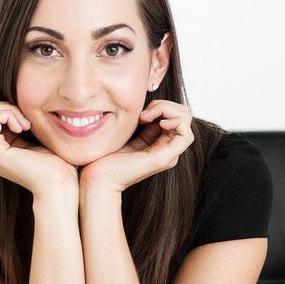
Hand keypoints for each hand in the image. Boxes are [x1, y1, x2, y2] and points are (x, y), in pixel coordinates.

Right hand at [0, 102, 77, 197]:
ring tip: (25, 125)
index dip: (5, 110)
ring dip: (8, 110)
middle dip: (4, 107)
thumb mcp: (31, 139)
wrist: (58, 184)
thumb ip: (17, 125)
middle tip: (25, 122)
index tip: (26, 122)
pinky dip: (8, 114)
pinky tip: (23, 128)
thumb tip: (11, 103)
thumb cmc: (53, 163)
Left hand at [77, 100, 193, 193]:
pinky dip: (176, 122)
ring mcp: (168, 155)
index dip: (161, 105)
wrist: (98, 178)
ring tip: (146, 116)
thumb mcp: (128, 135)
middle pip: (183, 115)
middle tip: (143, 113)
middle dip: (165, 105)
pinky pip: (186, 135)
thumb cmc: (106, 158)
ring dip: (168, 110)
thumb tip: (149, 108)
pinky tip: (158, 122)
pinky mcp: (165, 158)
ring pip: (186, 121)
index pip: (175, 115)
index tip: (140, 111)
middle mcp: (167, 150)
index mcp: (159, 144)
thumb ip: (142, 124)